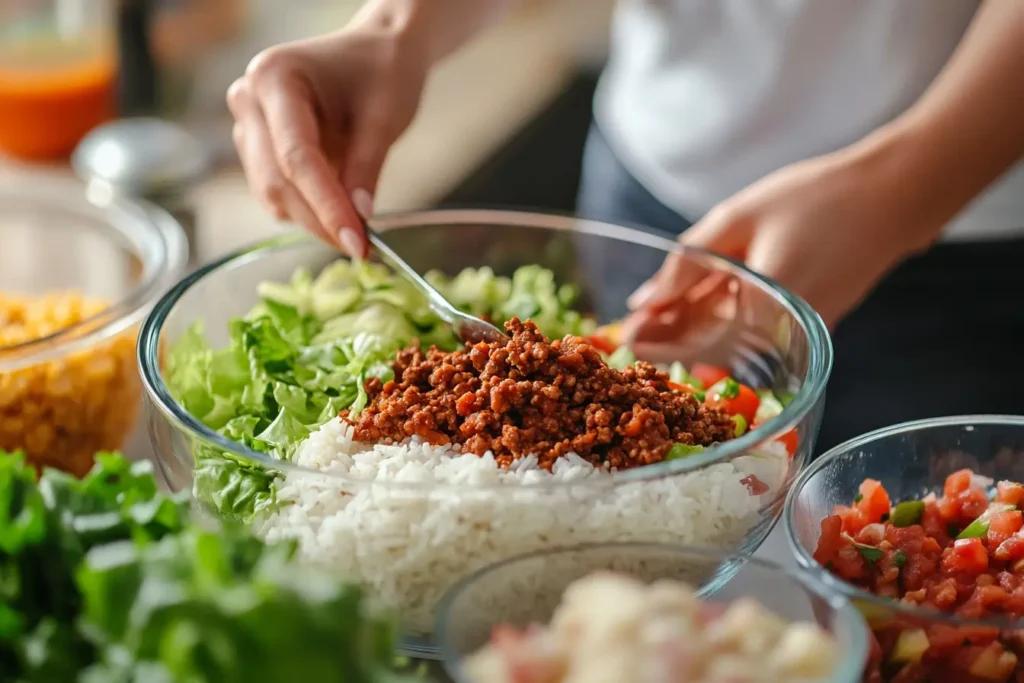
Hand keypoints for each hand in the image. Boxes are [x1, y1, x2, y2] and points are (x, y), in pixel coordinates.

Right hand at [227, 27, 427, 255]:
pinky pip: (279, 194)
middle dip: (320, 220)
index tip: (357, 242)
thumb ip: (366, 167)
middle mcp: (249, 100)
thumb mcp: (385, 115)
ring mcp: (248, 126)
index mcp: (275, 77)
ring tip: (357, 231)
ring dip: (314, 221)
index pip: (297, 157)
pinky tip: (340, 215)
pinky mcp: (258, 150)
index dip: (327, 206)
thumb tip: (358, 220)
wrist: (374, 53)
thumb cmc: (381, 71)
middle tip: (362, 248)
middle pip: (277, 181)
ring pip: (273, 195)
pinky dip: (309, 212)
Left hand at [624, 142, 942, 339]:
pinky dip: (721, 319)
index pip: (695, 343)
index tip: (621, 336)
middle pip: (710, 349)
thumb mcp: (738, 218)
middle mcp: (783, 334)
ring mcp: (799, 333)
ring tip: (655, 316)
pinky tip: (694, 305)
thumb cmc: (816, 198)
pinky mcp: (809, 324)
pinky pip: (753, 330)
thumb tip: (646, 299)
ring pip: (731, 341)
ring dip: (691, 330)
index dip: (656, 341)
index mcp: (763, 310)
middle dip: (667, 338)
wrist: (894, 196)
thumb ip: (688, 261)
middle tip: (629, 331)